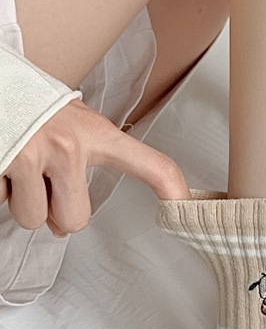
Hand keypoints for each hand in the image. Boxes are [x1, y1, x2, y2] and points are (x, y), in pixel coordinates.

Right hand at [1, 100, 190, 235]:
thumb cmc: (29, 102)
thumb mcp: (72, 122)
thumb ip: (79, 169)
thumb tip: (63, 226)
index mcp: (96, 134)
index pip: (152, 165)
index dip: (173, 190)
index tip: (185, 208)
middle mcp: (69, 145)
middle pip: (75, 221)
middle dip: (56, 213)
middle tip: (46, 184)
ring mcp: (33, 154)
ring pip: (33, 218)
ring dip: (24, 202)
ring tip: (20, 168)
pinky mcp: (1, 162)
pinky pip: (1, 202)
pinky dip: (1, 189)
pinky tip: (3, 163)